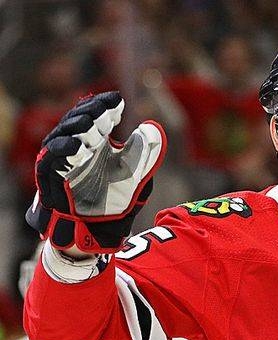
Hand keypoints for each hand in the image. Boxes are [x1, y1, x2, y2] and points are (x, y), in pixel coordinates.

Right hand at [26, 91, 166, 253]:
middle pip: (77, 121)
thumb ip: (146, 152)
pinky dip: (64, 151)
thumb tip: (154, 127)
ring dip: (76, 128)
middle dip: (90, 112)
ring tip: (92, 122)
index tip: (118, 99)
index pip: (96, 115)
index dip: (104, 105)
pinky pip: (52, 160)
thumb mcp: (137, 174)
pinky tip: (78, 146)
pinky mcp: (51, 178)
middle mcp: (76, 148)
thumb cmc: (116, 199)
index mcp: (95, 142)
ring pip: (62, 136)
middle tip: (105, 107)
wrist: (103, 229)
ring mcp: (62, 162)